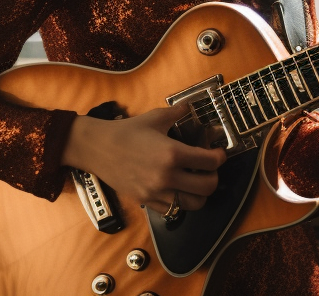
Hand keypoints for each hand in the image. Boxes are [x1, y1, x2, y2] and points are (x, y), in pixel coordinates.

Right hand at [60, 104, 227, 212]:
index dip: (220, 157)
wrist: (98, 148)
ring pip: (194, 204)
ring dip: (200, 193)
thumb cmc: (126, 131)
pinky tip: (177, 188)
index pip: (211, 162)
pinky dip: (180, 201)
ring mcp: (157, 192)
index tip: (218, 154)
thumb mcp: (155, 117)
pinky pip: (174, 210)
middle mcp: (167, 176)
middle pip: (208, 187)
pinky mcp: (148, 201)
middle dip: (214, 177)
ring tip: (195, 182)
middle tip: (209, 169)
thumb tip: (191, 107)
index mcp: (172, 154)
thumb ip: (178, 112)